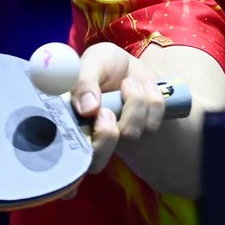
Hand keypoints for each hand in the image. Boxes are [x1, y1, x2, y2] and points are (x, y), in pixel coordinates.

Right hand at [71, 41, 166, 174]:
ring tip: (129, 83)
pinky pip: (153, 124)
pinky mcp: (144, 129)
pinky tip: (145, 86)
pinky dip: (153, 100)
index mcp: (73, 123)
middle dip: (108, 135)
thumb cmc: (103, 64)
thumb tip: (88, 109)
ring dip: (135, 103)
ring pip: (131, 135)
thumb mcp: (92, 62)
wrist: (129, 62)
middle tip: (109, 109)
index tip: (98, 115)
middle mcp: (94, 137)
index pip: (71, 157)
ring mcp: (120, 136)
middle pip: (98, 162)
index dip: (84, 145)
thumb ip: (84, 82)